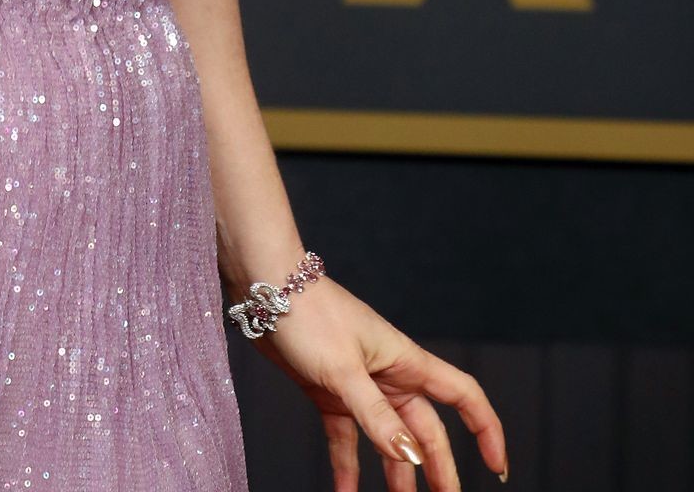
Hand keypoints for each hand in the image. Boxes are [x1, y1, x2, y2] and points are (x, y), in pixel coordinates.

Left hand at [254, 273, 508, 489]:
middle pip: (426, 430)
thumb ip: (376, 416)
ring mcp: (359, 385)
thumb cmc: (309, 315)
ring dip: (397, 476)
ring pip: (389, 439)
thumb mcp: (344, 371)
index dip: (485, 428)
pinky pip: (346, 439)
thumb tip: (411, 458)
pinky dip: (347, 468)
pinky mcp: (329, 392)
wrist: (264, 288)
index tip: (497, 467)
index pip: (462, 395)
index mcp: (404, 361)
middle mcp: (388, 375)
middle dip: (439, 469)